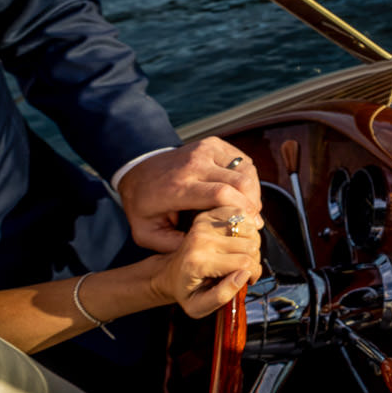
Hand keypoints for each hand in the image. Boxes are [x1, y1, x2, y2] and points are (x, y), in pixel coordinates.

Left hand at [117, 137, 261, 251]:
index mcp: (178, 187)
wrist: (136, 170)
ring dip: (254, 190)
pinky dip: (248, 177)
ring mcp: (204, 150)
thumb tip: (205, 249)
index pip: (221, 194)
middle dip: (253, 203)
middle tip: (254, 220)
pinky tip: (243, 191)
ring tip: (250, 207)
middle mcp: (193, 164)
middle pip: (239, 180)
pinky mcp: (213, 143)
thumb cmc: (143, 205)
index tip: (252, 225)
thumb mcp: (146, 234)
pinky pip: (242, 160)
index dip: (242, 210)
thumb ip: (173, 245)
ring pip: (246, 169)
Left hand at [150, 207, 263, 318]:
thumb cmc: (186, 291)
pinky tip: (242, 239)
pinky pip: (241, 213)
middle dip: (254, 259)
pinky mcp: (207, 216)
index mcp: (198, 261)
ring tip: (243, 254)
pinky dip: (248, 225)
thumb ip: (222, 295)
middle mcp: (201, 239)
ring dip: (253, 242)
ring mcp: (204, 224)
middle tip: (245, 268)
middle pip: (250, 244)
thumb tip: (244, 275)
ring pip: (249, 227)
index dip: (254, 273)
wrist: (169, 273)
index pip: (244, 262)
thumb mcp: (199, 307)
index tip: (249, 280)